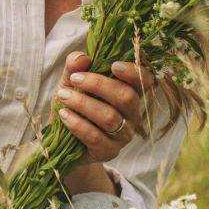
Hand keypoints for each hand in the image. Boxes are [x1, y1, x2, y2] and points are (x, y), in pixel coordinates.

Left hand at [52, 50, 156, 165]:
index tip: (113, 65)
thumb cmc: (73, 105)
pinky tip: (64, 115)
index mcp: (129, 92)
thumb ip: (74, 67)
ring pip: (110, 117)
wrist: (62, 140)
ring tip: (63, 97)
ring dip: (83, 103)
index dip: (134, 72)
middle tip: (74, 79)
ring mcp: (123, 135)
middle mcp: (132, 114)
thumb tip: (82, 58)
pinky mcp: (109, 151)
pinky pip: (96, 137)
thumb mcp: (70, 82)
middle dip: (99, 84)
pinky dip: (77, 124)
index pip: (145, 81)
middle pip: (127, 97)